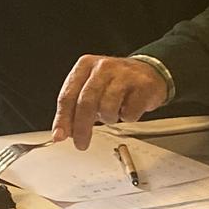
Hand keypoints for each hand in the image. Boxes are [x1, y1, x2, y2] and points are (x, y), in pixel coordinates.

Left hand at [51, 55, 167, 149]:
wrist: (149, 71)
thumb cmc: (115, 82)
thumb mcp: (90, 87)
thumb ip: (74, 107)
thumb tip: (63, 132)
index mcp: (85, 65)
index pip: (68, 95)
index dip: (62, 118)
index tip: (59, 136)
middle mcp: (103, 67)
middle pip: (86, 103)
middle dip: (81, 128)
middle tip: (81, 143)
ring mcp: (124, 75)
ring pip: (107, 109)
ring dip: (108, 118)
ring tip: (113, 112)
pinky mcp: (143, 86)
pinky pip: (129, 113)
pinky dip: (127, 117)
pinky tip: (128, 108)